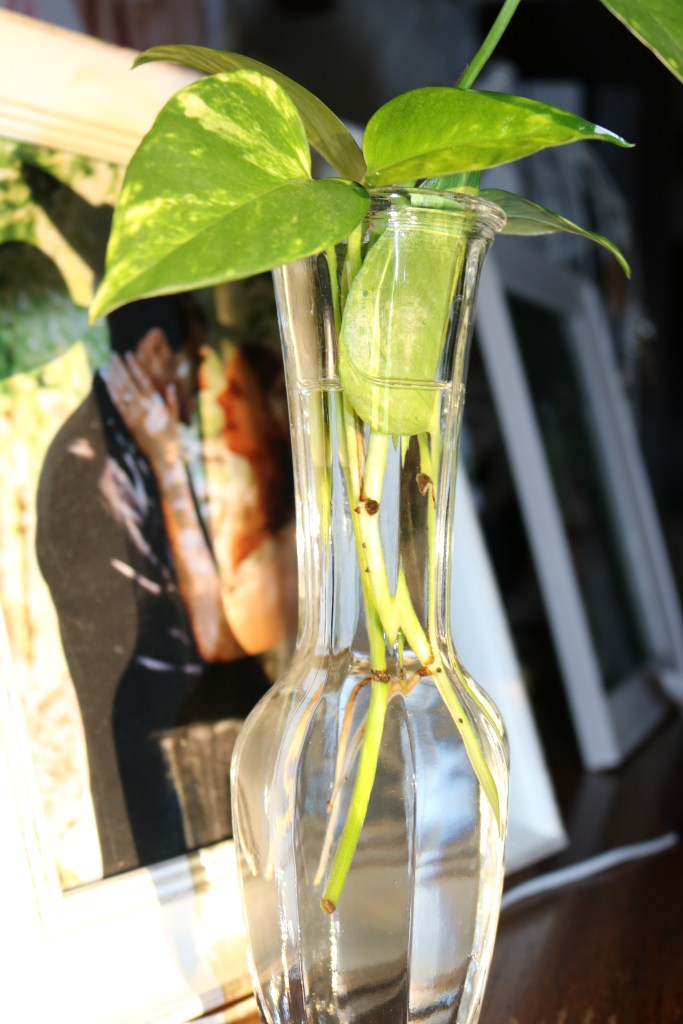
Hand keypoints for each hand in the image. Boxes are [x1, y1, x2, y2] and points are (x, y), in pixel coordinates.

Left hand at [108, 352, 179, 467]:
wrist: (161, 457)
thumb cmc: (171, 437)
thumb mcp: (175, 418)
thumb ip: (172, 401)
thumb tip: (170, 385)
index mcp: (156, 405)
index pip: (143, 381)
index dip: (135, 366)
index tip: (128, 354)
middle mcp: (143, 409)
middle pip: (128, 384)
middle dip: (120, 368)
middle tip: (114, 355)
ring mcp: (133, 416)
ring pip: (120, 392)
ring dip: (113, 376)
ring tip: (109, 364)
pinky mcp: (127, 422)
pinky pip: (117, 403)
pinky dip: (111, 390)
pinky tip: (107, 381)